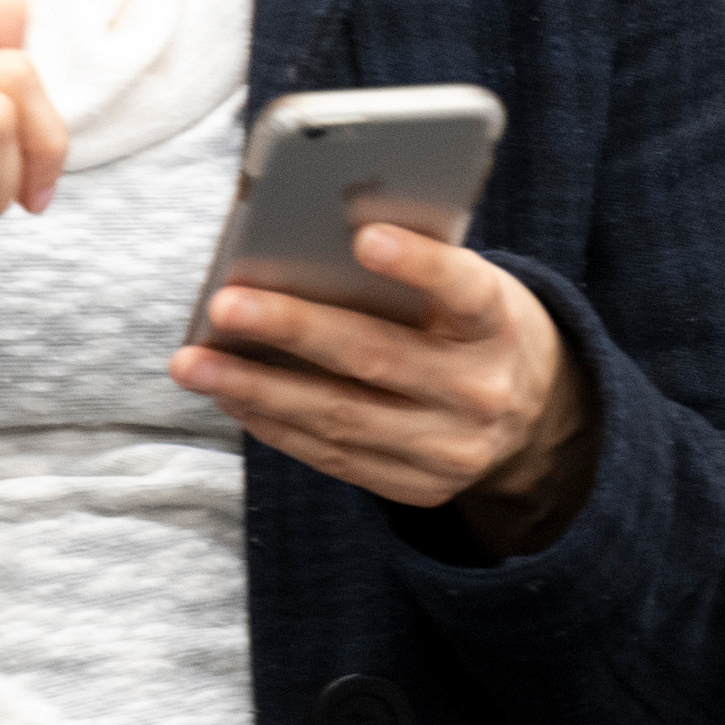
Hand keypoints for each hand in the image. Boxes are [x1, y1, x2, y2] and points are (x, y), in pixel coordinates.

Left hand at [171, 227, 594, 556]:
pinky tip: (232, 398)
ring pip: (343, 419)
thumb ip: (408, 270)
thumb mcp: (462, 285)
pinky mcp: (423, 487)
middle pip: (378, 358)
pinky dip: (277, 426)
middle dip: (293, 330)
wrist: (529, 411)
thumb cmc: (465, 322)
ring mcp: (454, 450)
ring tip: (195, 365)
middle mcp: (482, 392)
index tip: (365, 238)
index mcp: (497, 324)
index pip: (463, 290)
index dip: (418, 265)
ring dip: (259, 391)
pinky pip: (337, 458)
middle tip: (224, 306)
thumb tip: (299, 246)